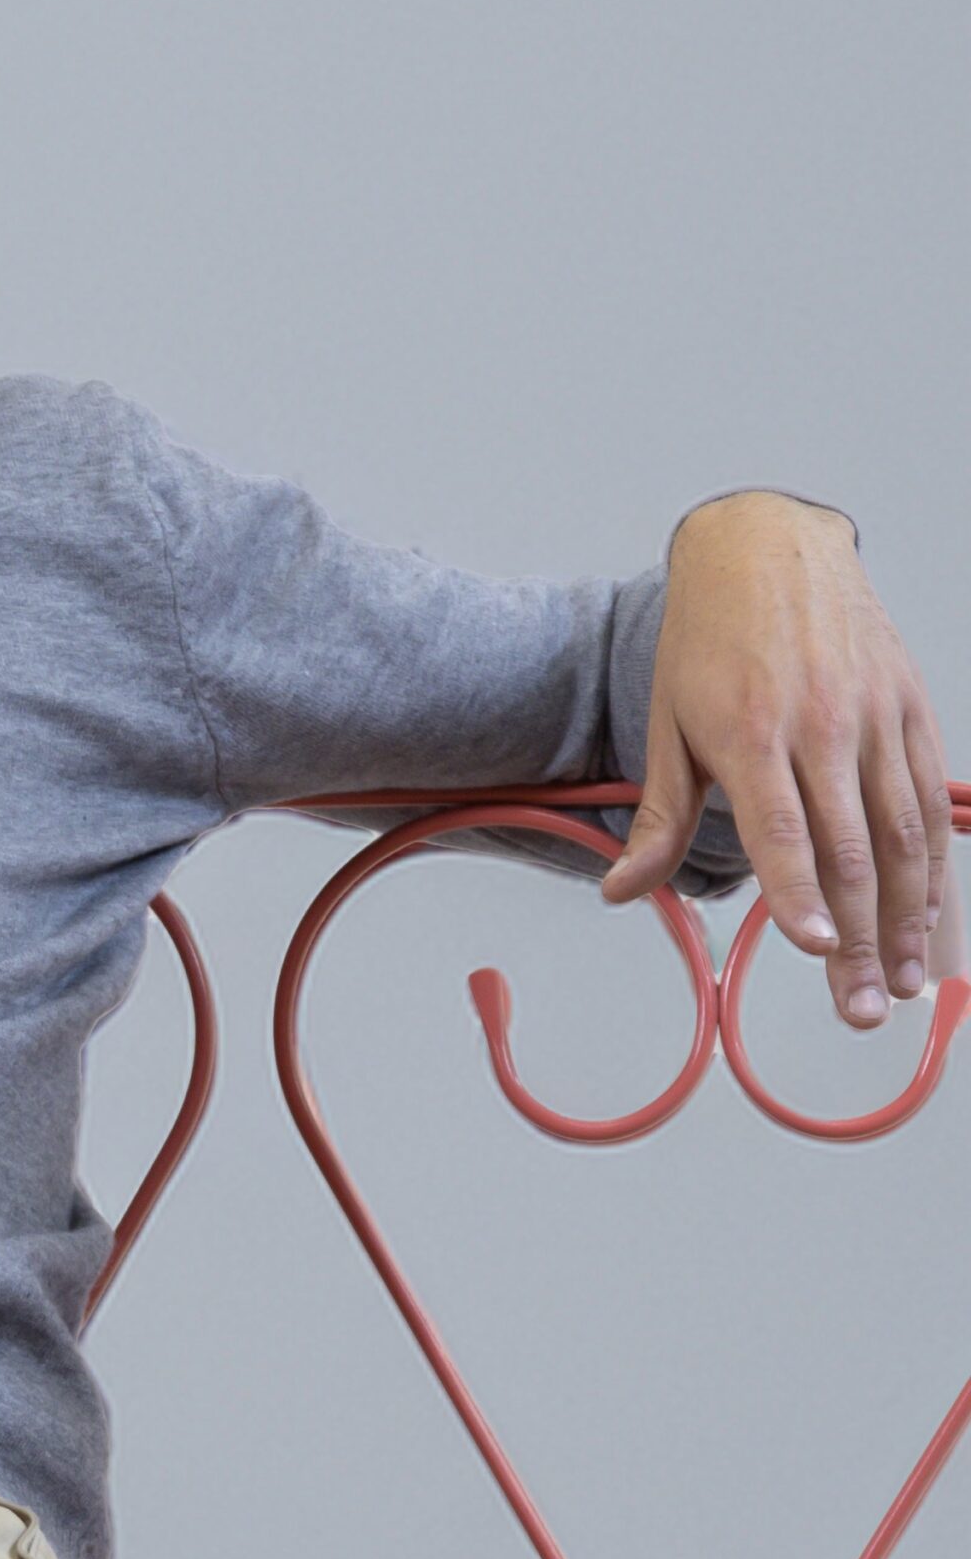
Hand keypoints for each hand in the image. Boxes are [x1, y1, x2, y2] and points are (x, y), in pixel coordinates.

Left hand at [600, 492, 954, 1025]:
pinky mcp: (912, 709)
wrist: (767, 549)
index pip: (783, 831)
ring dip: (909, 917)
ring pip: (903, 834)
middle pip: (851, 851)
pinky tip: (931, 916)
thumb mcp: (666, 725)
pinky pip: (928, 800)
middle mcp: (821, 727)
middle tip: (860, 1008)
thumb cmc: (707, 642)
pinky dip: (936, 865)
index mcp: (750, 733)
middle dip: (859, 939)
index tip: (813, 948)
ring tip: (904, 983)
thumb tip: (621, 893)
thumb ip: (658, 818)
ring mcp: (875, 718)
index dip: (800, 894)